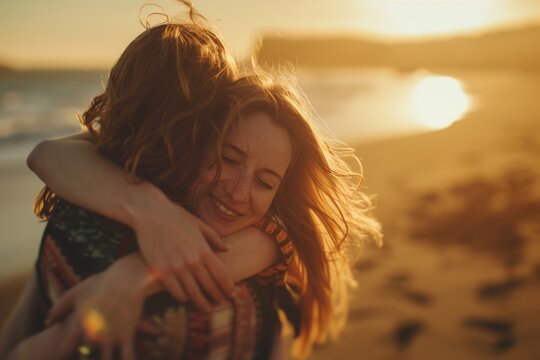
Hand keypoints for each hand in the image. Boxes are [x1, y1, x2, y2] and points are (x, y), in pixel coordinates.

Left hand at [46, 262, 145, 359]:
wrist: (127, 277)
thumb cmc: (100, 283)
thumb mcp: (75, 292)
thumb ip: (58, 308)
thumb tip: (46, 323)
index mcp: (79, 323)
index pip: (64, 349)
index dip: (63, 355)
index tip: (64, 356)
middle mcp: (94, 333)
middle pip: (84, 357)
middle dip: (85, 357)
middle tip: (86, 353)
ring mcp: (111, 335)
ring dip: (104, 359)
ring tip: (103, 356)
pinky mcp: (127, 335)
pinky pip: (127, 356)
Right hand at [130, 187, 234, 309]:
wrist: (149, 213)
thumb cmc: (175, 216)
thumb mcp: (198, 224)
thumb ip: (214, 238)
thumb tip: (227, 249)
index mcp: (203, 249)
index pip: (221, 274)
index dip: (228, 287)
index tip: (232, 293)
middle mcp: (192, 260)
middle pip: (209, 286)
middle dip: (217, 296)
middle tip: (220, 302)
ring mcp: (176, 267)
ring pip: (193, 293)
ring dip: (201, 302)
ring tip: (206, 307)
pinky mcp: (161, 270)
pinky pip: (176, 291)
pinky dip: (183, 297)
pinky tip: (186, 298)